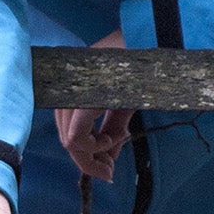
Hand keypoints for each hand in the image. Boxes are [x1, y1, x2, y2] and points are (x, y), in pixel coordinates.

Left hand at [52, 29, 130, 181]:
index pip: (66, 133)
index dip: (84, 158)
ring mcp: (71, 93)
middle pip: (67, 141)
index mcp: (70, 92)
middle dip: (89, 162)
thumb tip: (106, 163)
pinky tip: (115, 137)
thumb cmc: (136, 69)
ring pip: (70, 143)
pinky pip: (77, 137)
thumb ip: (111, 133)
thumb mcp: (121, 105)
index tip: (106, 171)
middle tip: (110, 171)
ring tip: (118, 142)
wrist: (148, 42)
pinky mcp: (81, 97)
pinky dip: (95, 146)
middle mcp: (65, 92)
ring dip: (94, 154)